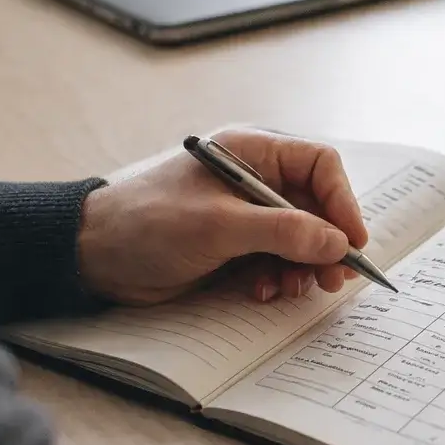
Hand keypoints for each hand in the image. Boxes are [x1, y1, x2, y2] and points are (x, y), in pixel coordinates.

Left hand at [76, 129, 370, 305]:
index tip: (352, 242)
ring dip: (302, 266)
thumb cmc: (147, 222)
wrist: (93, 255)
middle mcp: (253, 179)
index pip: (319, 165)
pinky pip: (274, 261)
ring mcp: (243, 214)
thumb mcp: (219, 226)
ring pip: (299, 239)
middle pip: (315, 207)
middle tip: (333, 279)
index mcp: (251, 152)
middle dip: (326, 243)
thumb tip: (337, 242)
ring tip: (290, 288)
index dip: (342, 202)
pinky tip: (260, 291)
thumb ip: (283, 232)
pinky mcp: (232, 247)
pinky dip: (276, 278)